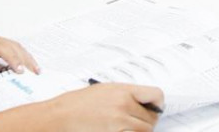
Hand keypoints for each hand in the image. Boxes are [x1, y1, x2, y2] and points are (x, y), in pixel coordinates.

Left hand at [0, 28, 38, 83]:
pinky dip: (23, 55)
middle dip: (25, 60)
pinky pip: (14, 47)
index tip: (20, 71)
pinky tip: (29, 64)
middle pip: (13, 46)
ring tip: (36, 70)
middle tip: (34, 74)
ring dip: (27, 58)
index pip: (1, 49)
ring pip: (16, 46)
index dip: (12, 59)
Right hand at [43, 83, 163, 131]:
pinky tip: (124, 131)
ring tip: (131, 129)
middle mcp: (124, 105)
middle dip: (148, 122)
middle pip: (151, 117)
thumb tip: (141, 102)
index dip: (158, 104)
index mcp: (123, 90)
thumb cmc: (77, 104)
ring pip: (144, 130)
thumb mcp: (104, 90)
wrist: (60, 116)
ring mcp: (119, 121)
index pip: (156, 95)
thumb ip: (125, 95)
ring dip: (141, 131)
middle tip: (142, 123)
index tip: (155, 109)